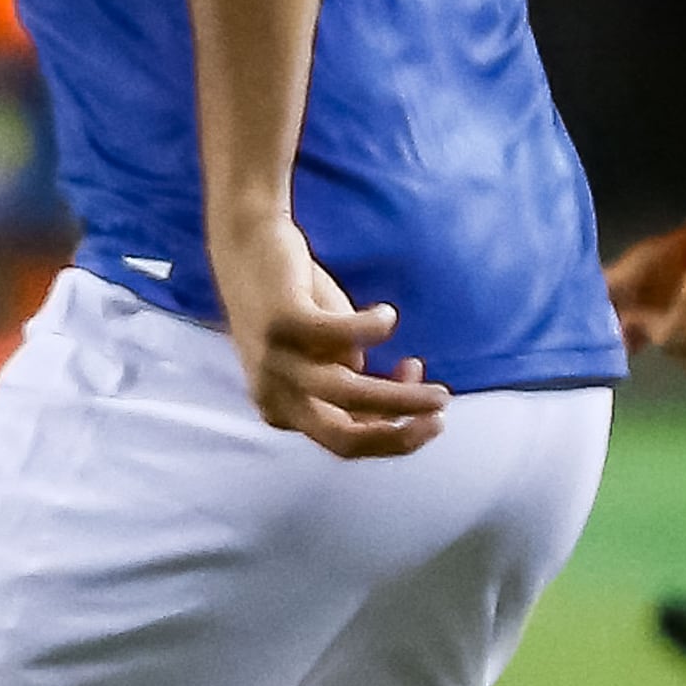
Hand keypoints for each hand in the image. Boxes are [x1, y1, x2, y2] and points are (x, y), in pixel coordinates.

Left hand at [220, 219, 446, 456]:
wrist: (245, 244)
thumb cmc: (294, 302)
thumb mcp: (326, 353)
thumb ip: (356, 376)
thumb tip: (405, 385)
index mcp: (281, 410)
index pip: (345, 440)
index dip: (391, 429)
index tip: (418, 391)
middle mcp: (273, 393)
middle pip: (343, 439)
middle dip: (399, 437)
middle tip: (441, 417)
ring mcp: (274, 360)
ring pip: (350, 392)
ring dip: (403, 396)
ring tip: (440, 391)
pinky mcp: (282, 321)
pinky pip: (343, 334)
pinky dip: (374, 327)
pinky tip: (387, 314)